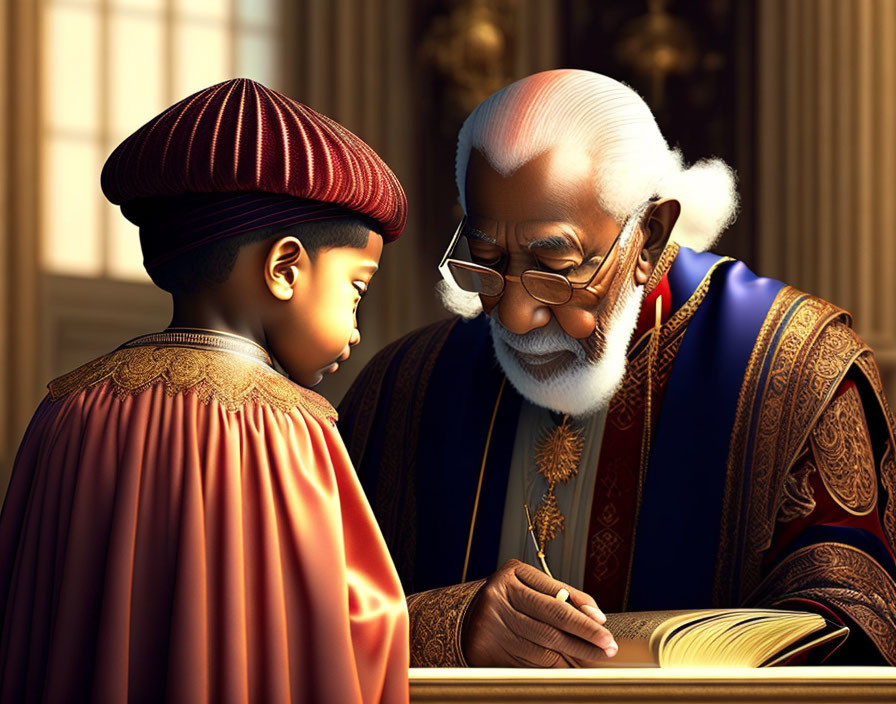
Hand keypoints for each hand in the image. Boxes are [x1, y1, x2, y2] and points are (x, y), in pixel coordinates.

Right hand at [461, 559, 617, 666]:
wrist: (465, 614)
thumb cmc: (508, 597)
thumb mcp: (529, 584)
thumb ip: (562, 595)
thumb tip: (596, 617)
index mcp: (511, 576)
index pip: (556, 601)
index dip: (583, 618)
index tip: (605, 629)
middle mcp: (498, 599)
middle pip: (551, 626)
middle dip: (584, 639)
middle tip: (607, 648)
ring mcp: (490, 627)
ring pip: (542, 650)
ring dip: (571, 658)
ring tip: (590, 659)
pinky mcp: (486, 651)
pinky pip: (527, 664)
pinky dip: (550, 668)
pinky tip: (566, 667)